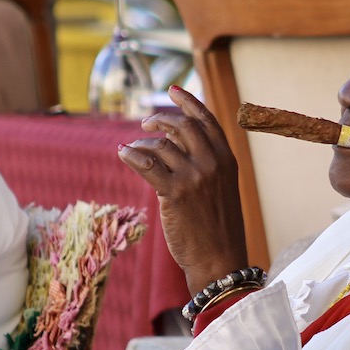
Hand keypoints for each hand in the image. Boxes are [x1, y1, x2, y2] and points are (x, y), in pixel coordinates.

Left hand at [118, 87, 249, 293]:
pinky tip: (123, 153)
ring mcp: (194, 176)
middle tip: (147, 122)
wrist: (219, 260)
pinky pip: (146, 163)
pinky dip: (131, 154)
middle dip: (161, 118)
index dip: (188, 102)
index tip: (172, 90)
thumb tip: (174, 143)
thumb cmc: (217, 228)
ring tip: (133, 149)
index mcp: (227, 160)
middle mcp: (212, 163)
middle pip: (182, 126)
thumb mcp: (222, 189)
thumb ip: (206, 165)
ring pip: (161, 144)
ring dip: (143, 142)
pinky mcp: (175, 192)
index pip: (207, 120)